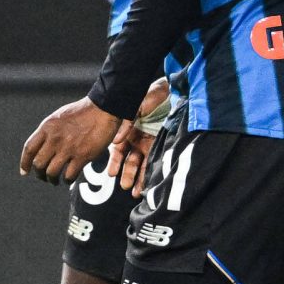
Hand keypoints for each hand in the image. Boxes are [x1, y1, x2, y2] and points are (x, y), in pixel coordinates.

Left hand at [22, 98, 120, 183]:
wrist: (104, 108)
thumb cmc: (83, 112)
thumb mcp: (59, 117)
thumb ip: (49, 131)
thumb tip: (43, 146)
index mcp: (47, 127)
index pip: (29, 149)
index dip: (25, 163)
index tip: (25, 171)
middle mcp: (55, 139)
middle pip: (38, 163)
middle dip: (39, 174)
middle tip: (43, 176)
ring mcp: (68, 148)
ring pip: (52, 172)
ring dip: (52, 179)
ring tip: (55, 180)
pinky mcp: (82, 155)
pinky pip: (69, 175)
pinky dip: (67, 180)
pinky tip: (68, 179)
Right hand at [107, 79, 169, 194]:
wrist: (171, 91)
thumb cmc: (151, 97)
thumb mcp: (134, 108)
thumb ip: (126, 124)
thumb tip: (117, 141)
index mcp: (128, 131)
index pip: (119, 151)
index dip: (115, 163)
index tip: (111, 174)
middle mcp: (138, 140)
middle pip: (131, 161)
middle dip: (128, 174)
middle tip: (125, 187)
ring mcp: (150, 144)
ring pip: (143, 165)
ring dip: (139, 179)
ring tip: (136, 193)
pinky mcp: (163, 145)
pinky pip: (156, 161)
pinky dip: (152, 173)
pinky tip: (150, 185)